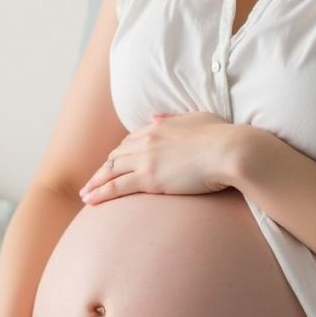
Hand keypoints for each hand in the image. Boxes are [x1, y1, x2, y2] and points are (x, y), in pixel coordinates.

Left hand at [79, 111, 235, 204]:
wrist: (230, 150)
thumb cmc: (222, 136)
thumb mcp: (197, 117)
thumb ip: (174, 118)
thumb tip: (154, 116)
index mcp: (159, 126)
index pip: (131, 140)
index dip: (120, 153)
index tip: (113, 162)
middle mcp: (147, 140)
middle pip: (116, 156)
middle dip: (103, 169)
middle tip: (92, 180)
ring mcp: (146, 159)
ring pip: (111, 171)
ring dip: (95, 183)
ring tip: (84, 193)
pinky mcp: (149, 178)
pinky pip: (116, 186)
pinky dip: (100, 193)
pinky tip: (90, 200)